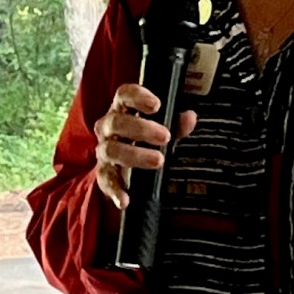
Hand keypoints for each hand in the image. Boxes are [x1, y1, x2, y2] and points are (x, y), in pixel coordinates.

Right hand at [94, 83, 196, 209]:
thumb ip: (177, 124)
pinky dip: (115, 190)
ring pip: (112, 150)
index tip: (157, 105)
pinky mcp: (103, 174)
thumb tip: (190, 117)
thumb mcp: (164, 128)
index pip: (124, 94)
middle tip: (166, 137)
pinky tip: (126, 199)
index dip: (138, 96)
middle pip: (117, 122)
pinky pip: (106, 181)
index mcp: (122, 109)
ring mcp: (104, 151)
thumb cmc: (147, 139)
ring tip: (159, 160)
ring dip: (135, 155)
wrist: (128, 168)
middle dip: (141, 128)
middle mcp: (108, 127)